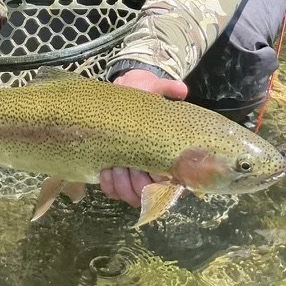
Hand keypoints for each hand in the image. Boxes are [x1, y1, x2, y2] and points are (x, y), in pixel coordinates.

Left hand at [99, 70, 187, 208]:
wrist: (121, 94)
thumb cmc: (140, 94)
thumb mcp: (152, 89)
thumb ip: (166, 89)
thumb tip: (180, 90)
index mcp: (168, 154)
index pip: (170, 181)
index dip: (158, 180)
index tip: (147, 166)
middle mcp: (153, 169)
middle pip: (148, 194)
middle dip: (136, 182)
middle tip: (127, 165)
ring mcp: (134, 174)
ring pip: (130, 195)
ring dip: (121, 184)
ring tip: (114, 166)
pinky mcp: (116, 175)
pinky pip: (113, 192)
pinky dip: (108, 185)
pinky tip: (105, 170)